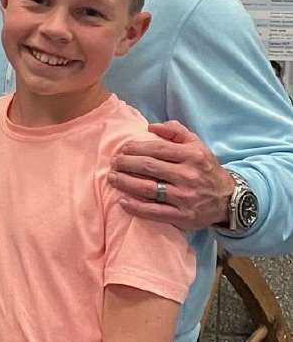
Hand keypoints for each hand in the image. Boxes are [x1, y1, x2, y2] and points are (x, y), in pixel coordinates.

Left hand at [109, 121, 233, 230]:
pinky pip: (154, 212)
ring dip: (125, 182)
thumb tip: (151, 126)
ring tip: (112, 178)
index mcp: (192, 156)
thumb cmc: (206, 169)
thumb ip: (176, 131)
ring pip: (147, 188)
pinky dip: (135, 207)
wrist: (230, 199)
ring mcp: (185, 197)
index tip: (122, 149)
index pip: (156, 148)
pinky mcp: (182, 216)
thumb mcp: (197, 145)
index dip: (135, 148)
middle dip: (125, 163)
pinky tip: (122, 201)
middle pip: (148, 167)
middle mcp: (189, 175)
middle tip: (114, 162)